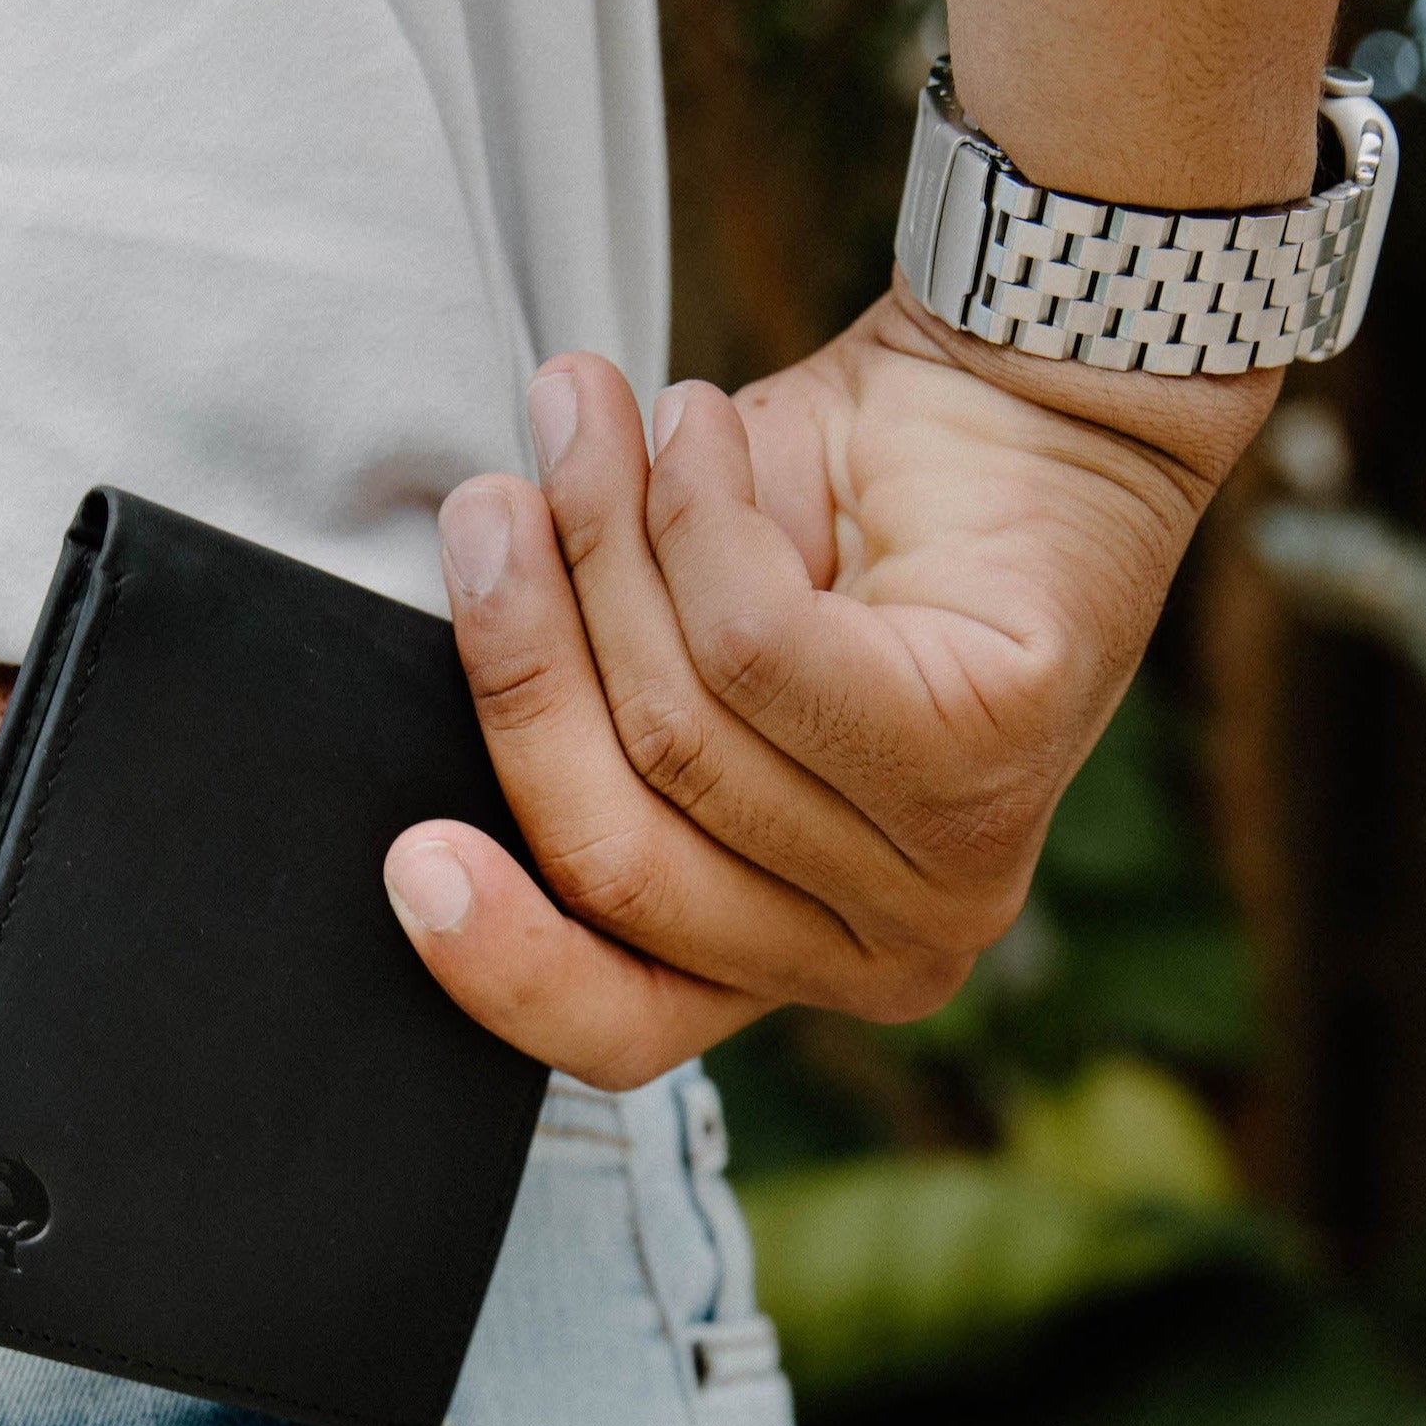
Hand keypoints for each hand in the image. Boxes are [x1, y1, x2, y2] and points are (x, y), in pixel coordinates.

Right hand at [382, 276, 1277, 1088]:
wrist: (1016, 399)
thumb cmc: (818, 536)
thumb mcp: (662, 658)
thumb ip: (580, 731)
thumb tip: (432, 725)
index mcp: (785, 962)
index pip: (621, 1026)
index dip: (499, 961)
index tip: (409, 858)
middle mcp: (880, 954)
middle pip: (620, 859)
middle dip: (524, 666)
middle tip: (483, 511)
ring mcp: (950, 874)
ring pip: (680, 732)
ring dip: (603, 541)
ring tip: (585, 413)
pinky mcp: (990, 755)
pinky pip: (761, 649)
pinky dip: (699, 517)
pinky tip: (698, 425)